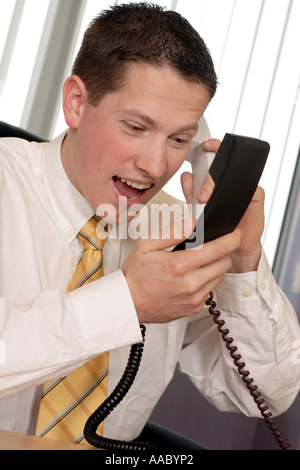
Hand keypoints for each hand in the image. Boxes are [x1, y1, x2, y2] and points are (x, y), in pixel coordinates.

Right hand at [122, 218, 241, 323]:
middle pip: (225, 263)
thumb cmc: (135, 274)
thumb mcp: (146, 245)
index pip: (218, 249)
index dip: (232, 238)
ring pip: (220, 277)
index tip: (236, 233)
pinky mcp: (194, 308)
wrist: (128, 303)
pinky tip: (191, 278)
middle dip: (222, 252)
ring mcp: (194, 298)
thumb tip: (192, 223)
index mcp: (180, 265)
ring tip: (199, 263)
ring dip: (215, 267)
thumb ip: (172, 232)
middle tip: (212, 246)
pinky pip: (210, 291)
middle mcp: (191, 284)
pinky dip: (205, 282)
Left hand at [181, 139, 264, 272]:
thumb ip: (191, 192)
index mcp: (221, 178)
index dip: (214, 147)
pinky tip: (225, 202)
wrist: (232, 246)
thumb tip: (185, 175)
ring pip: (236, 175)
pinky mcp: (256, 196)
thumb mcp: (198, 208)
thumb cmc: (216, 225)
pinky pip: (249, 188)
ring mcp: (246, 186)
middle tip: (201, 186)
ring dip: (219, 184)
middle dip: (211, 171)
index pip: (219, 156)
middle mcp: (234, 179)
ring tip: (205, 197)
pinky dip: (236, 194)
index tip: (204, 146)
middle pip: (226, 164)